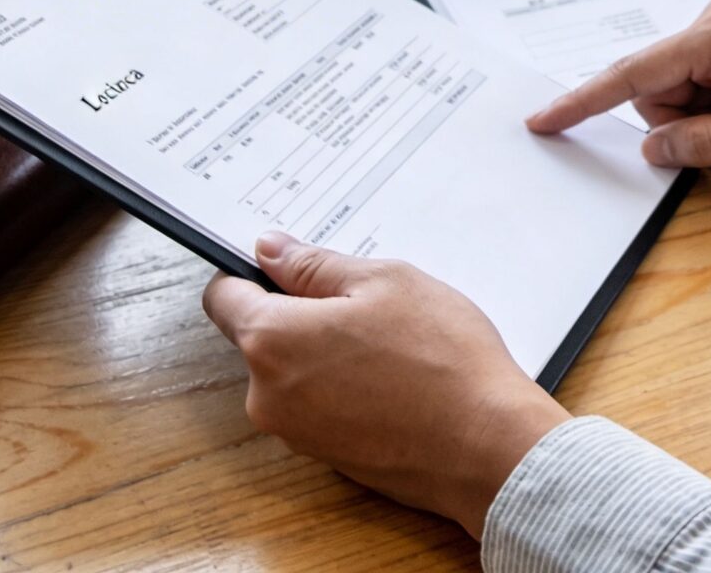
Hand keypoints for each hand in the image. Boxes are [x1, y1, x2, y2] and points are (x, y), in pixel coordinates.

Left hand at [202, 234, 568, 537]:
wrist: (487, 446)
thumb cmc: (442, 360)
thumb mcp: (384, 282)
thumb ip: (314, 265)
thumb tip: (270, 250)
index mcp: (271, 340)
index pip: (223, 296)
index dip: (252, 273)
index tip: (287, 266)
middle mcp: (267, 395)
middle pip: (261, 337)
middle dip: (302, 315)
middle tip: (365, 304)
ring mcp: (295, 434)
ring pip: (294, 373)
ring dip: (326, 355)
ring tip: (390, 346)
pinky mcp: (325, 459)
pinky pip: (319, 408)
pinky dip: (345, 390)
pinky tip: (395, 381)